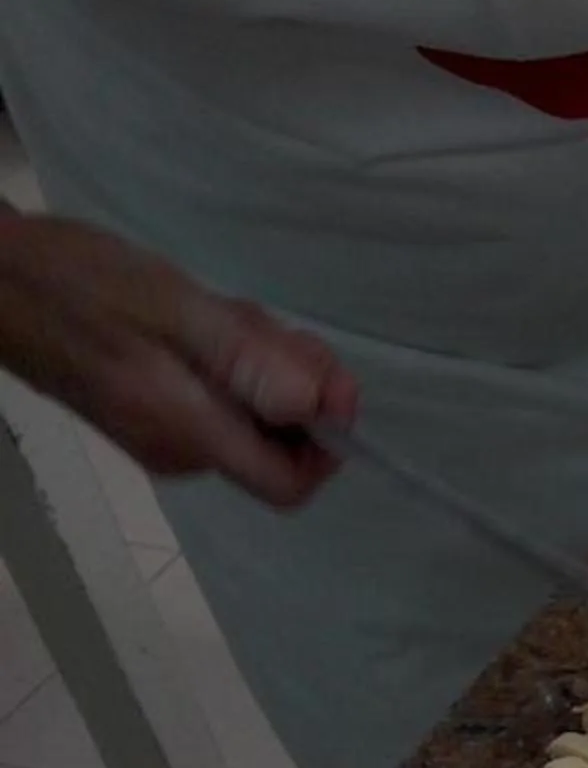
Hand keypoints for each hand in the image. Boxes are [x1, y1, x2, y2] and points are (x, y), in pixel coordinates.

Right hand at [0, 213, 356, 506]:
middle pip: (279, 443)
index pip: (289, 485)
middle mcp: (181, 453)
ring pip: (252, 414)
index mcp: (190, 435)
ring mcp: (162, 437)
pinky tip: (201, 320)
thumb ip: (249, 361)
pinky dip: (230, 363)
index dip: (327, 441)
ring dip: (260, 363)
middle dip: (292, 382)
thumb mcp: (176, 308)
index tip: (329, 382)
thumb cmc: (77, 282)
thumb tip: (317, 408)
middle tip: (257, 323)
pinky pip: (219, 401)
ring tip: (221, 313)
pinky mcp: (150, 415)